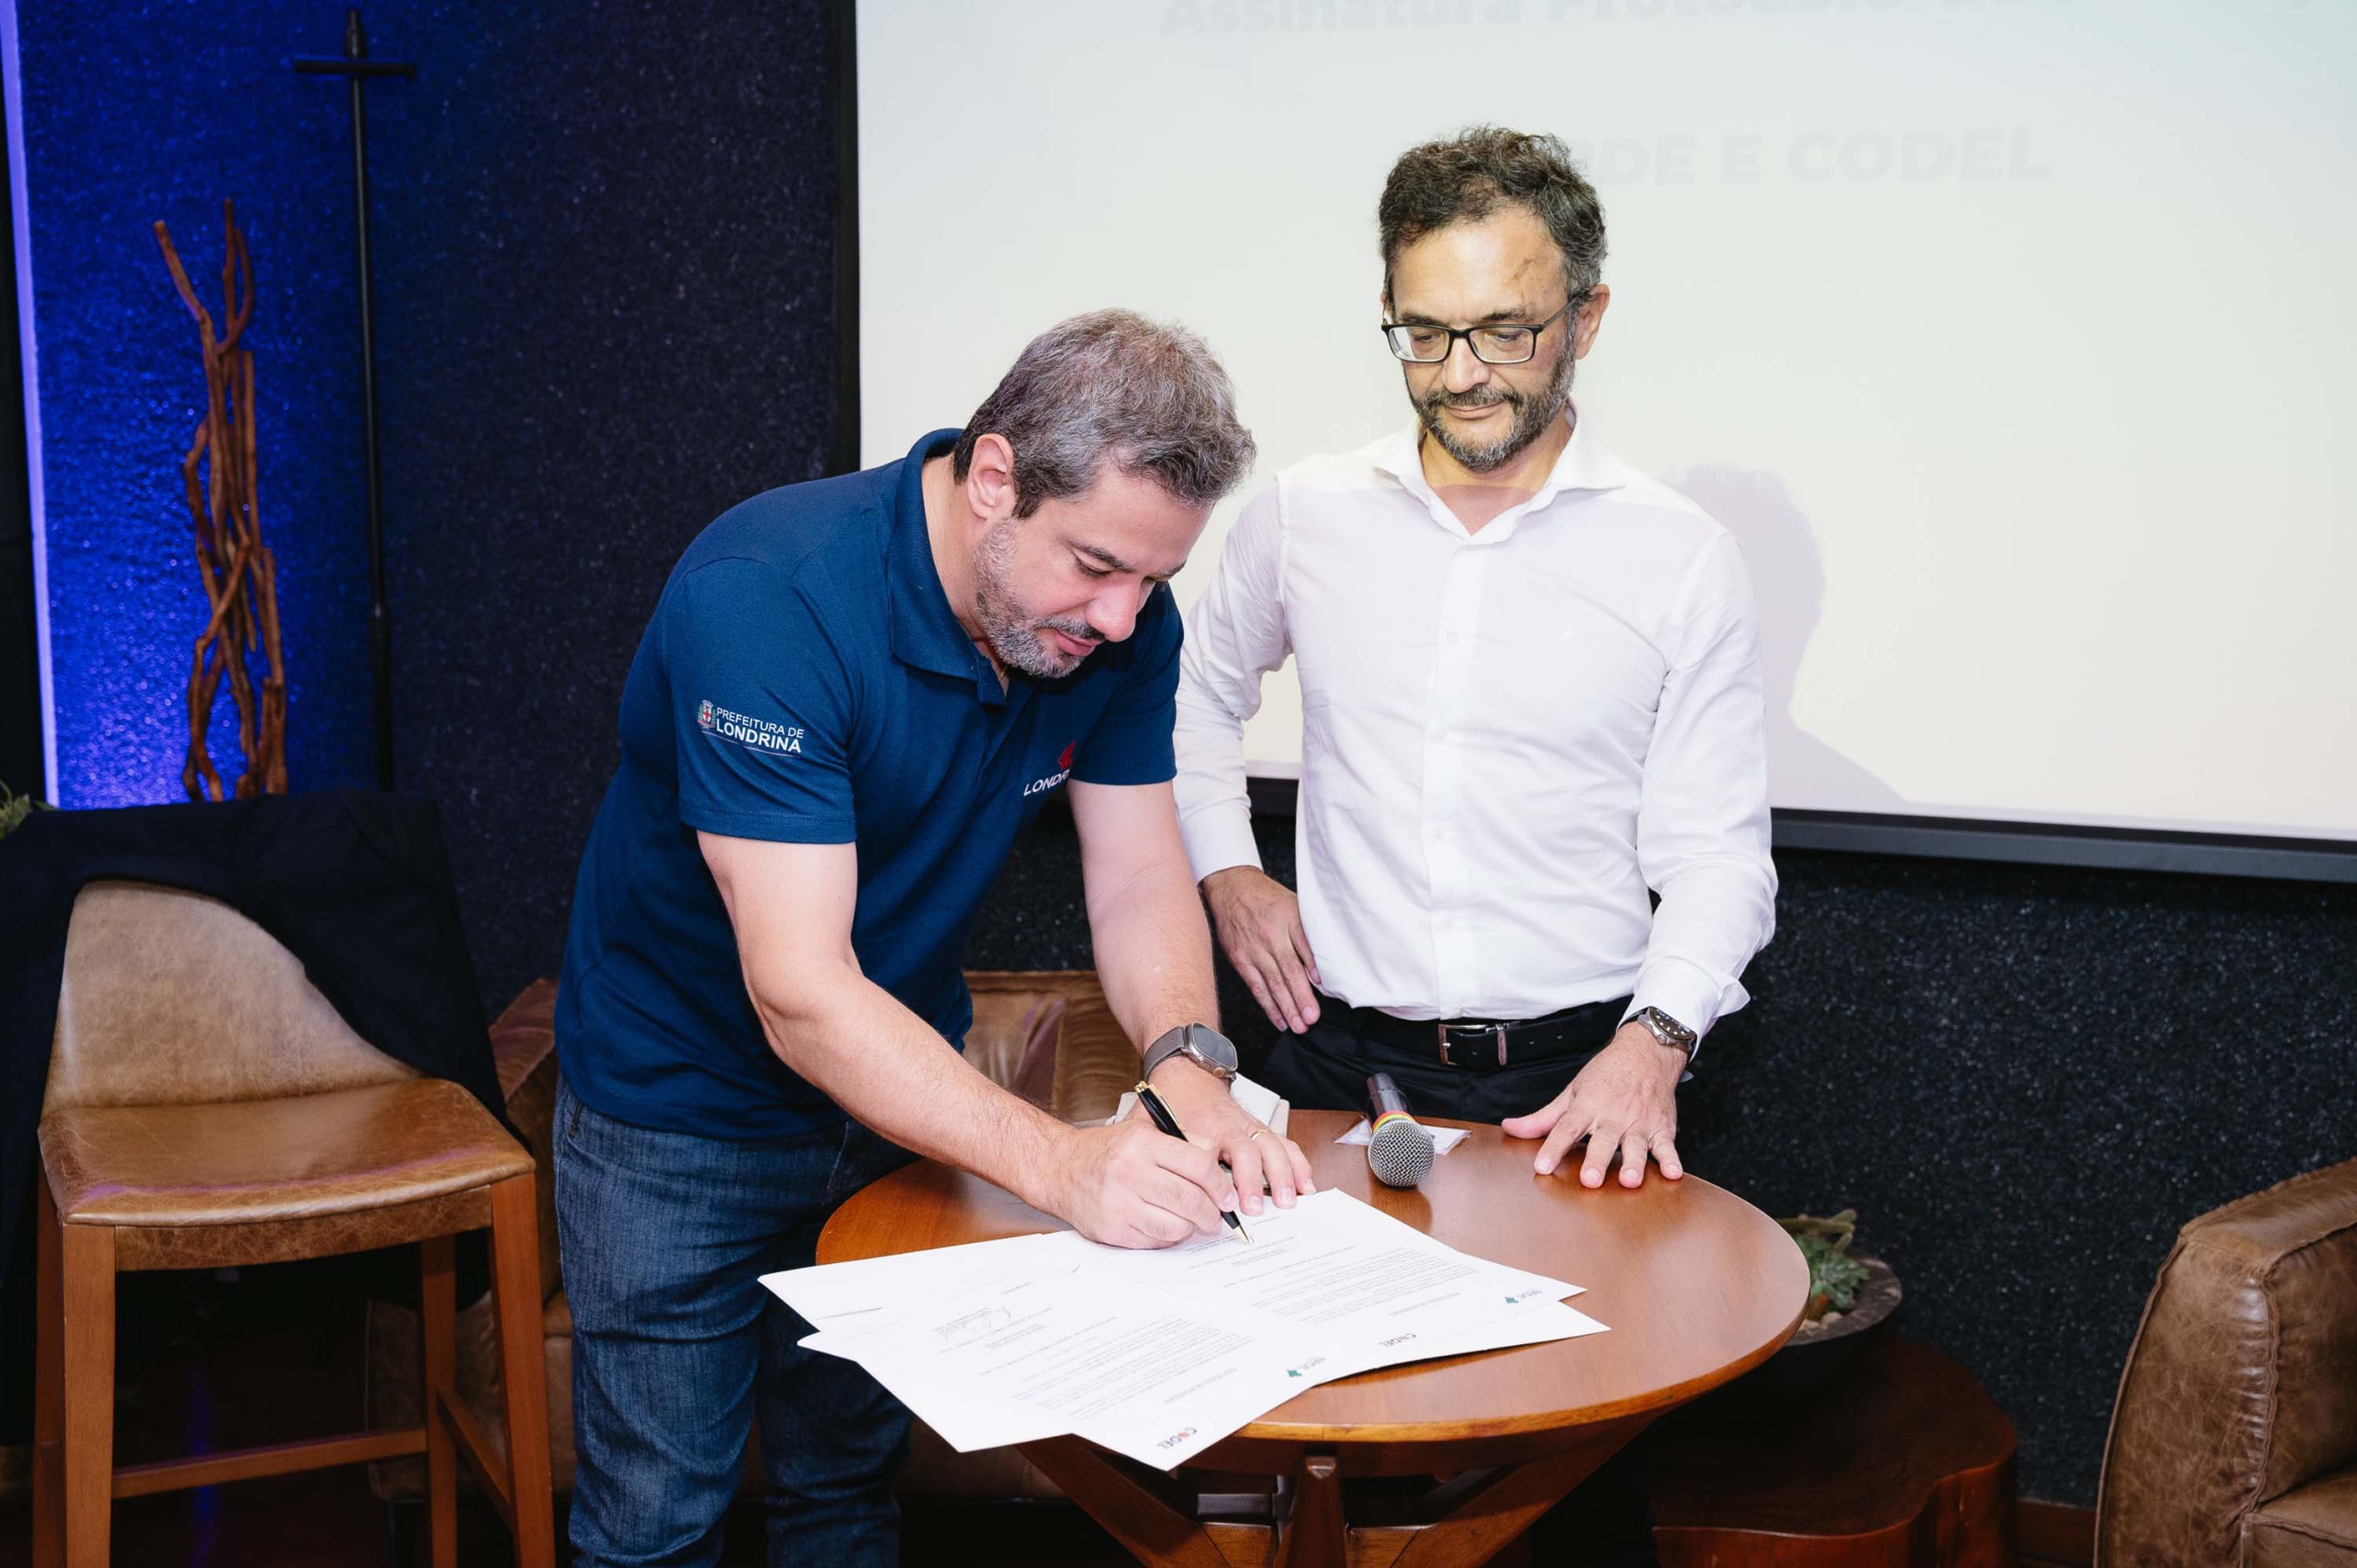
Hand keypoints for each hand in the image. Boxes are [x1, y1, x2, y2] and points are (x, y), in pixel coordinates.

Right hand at [1042, 1115, 1236, 1248]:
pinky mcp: (1112, 1229)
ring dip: (1192, 1228)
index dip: (1221, 1185)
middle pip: (1191, 1200)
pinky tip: (1166, 1226)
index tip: (1227, 1196)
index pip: (1200, 1165)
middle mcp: (1130, 1171)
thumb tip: (1220, 1166)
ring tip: (1192, 1222)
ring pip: (1177, 1226)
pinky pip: (1155, 1241)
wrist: (1060, 1168)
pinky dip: (1168, 1238)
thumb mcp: (1144, 1132)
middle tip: (1216, 1216)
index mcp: (1143, 1143)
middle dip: (1212, 1213)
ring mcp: (1119, 1203)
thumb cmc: (1107, 1151)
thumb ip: (1184, 1142)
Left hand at [1148, 1057, 1315, 1217]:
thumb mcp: (1154, 1124)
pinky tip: (1305, 1185)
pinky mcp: (1260, 1128)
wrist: (1188, 1075)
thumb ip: (1159, 1151)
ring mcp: (1249, 1126)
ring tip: (1289, 1201)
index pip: (1212, 1156)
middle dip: (1254, 1181)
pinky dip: (1298, 1164)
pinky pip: (1284, 1144)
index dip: (1218, 1181)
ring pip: (1273, 1146)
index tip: (1224, 1204)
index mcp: (1203, 1128)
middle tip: (1255, 1209)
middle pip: (1248, 1150)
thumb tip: (1161, 1186)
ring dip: (1284, 1175)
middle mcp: (1231, 1126)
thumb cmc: (1171, 1104)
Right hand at [1203, 866, 1321, 1032]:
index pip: (1303, 946)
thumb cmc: (1267, 897)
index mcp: (1287, 918)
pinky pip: (1256, 987)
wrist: (1231, 887)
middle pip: (1288, 970)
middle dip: (1301, 997)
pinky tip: (1280, 1019)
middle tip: (1312, 1018)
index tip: (1323, 987)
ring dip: (1287, 1007)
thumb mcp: (1293, 904)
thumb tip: (1320, 967)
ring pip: (1272, 983)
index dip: (1313, 968)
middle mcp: (1270, 935)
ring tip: (1299, 1026)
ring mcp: (1253, 949)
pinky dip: (1268, 1005)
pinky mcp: (1240, 959)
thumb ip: (1306, 933)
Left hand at [1501, 1023, 1687, 1188]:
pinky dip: (1672, 1160)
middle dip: (1598, 1160)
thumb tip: (1510, 1129)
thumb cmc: (1606, 1075)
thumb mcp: (1572, 1093)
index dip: (1554, 1147)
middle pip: (1603, 1139)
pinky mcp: (1662, 1128)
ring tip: (1630, 1180)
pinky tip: (1673, 1174)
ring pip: (1636, 1146)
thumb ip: (1543, 1117)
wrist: (1646, 1053)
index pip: (1567, 1128)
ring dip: (1634, 1163)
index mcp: (1588, 1106)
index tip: (1542, 1166)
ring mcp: (1639, 1123)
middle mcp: (1614, 1116)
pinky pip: (1667, 1146)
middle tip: (1590, 1180)